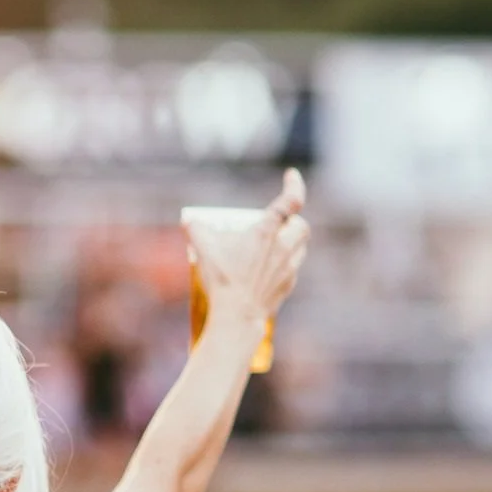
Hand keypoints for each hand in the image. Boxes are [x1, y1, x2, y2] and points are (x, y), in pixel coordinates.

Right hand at [189, 168, 309, 325]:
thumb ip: (196, 229)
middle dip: (293, 220)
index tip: (292, 175)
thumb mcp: (203, 249)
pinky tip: (269, 268)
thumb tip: (190, 220)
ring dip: (291, 240)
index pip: (291, 201)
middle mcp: (282, 247)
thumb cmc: (222, 280)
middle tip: (278, 222)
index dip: (295, 185)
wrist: (237, 315)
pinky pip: (293, 268)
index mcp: (266, 232)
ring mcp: (288, 267)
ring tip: (274, 244)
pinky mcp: (288, 285)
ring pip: (301, 246)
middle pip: (301, 225)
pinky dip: (285, 263)